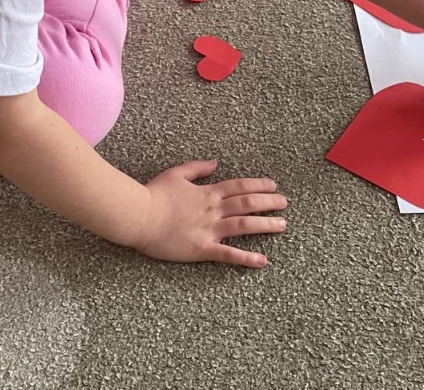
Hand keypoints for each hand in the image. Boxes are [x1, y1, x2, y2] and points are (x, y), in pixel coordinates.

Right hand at [134, 160, 287, 267]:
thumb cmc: (153, 195)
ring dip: (265, 225)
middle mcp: (213, 209)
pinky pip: (228, 254)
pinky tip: (263, 261)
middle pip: (247, 203)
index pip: (239, 186)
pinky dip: (247, 257)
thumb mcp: (175, 174)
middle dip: (269, 203)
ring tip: (282, 225)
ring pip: (244, 225)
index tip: (273, 186)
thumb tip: (215, 163)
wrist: (138, 215)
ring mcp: (209, 229)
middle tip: (285, 203)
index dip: (258, 185)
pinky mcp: (202, 248)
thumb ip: (197, 168)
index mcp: (207, 192)